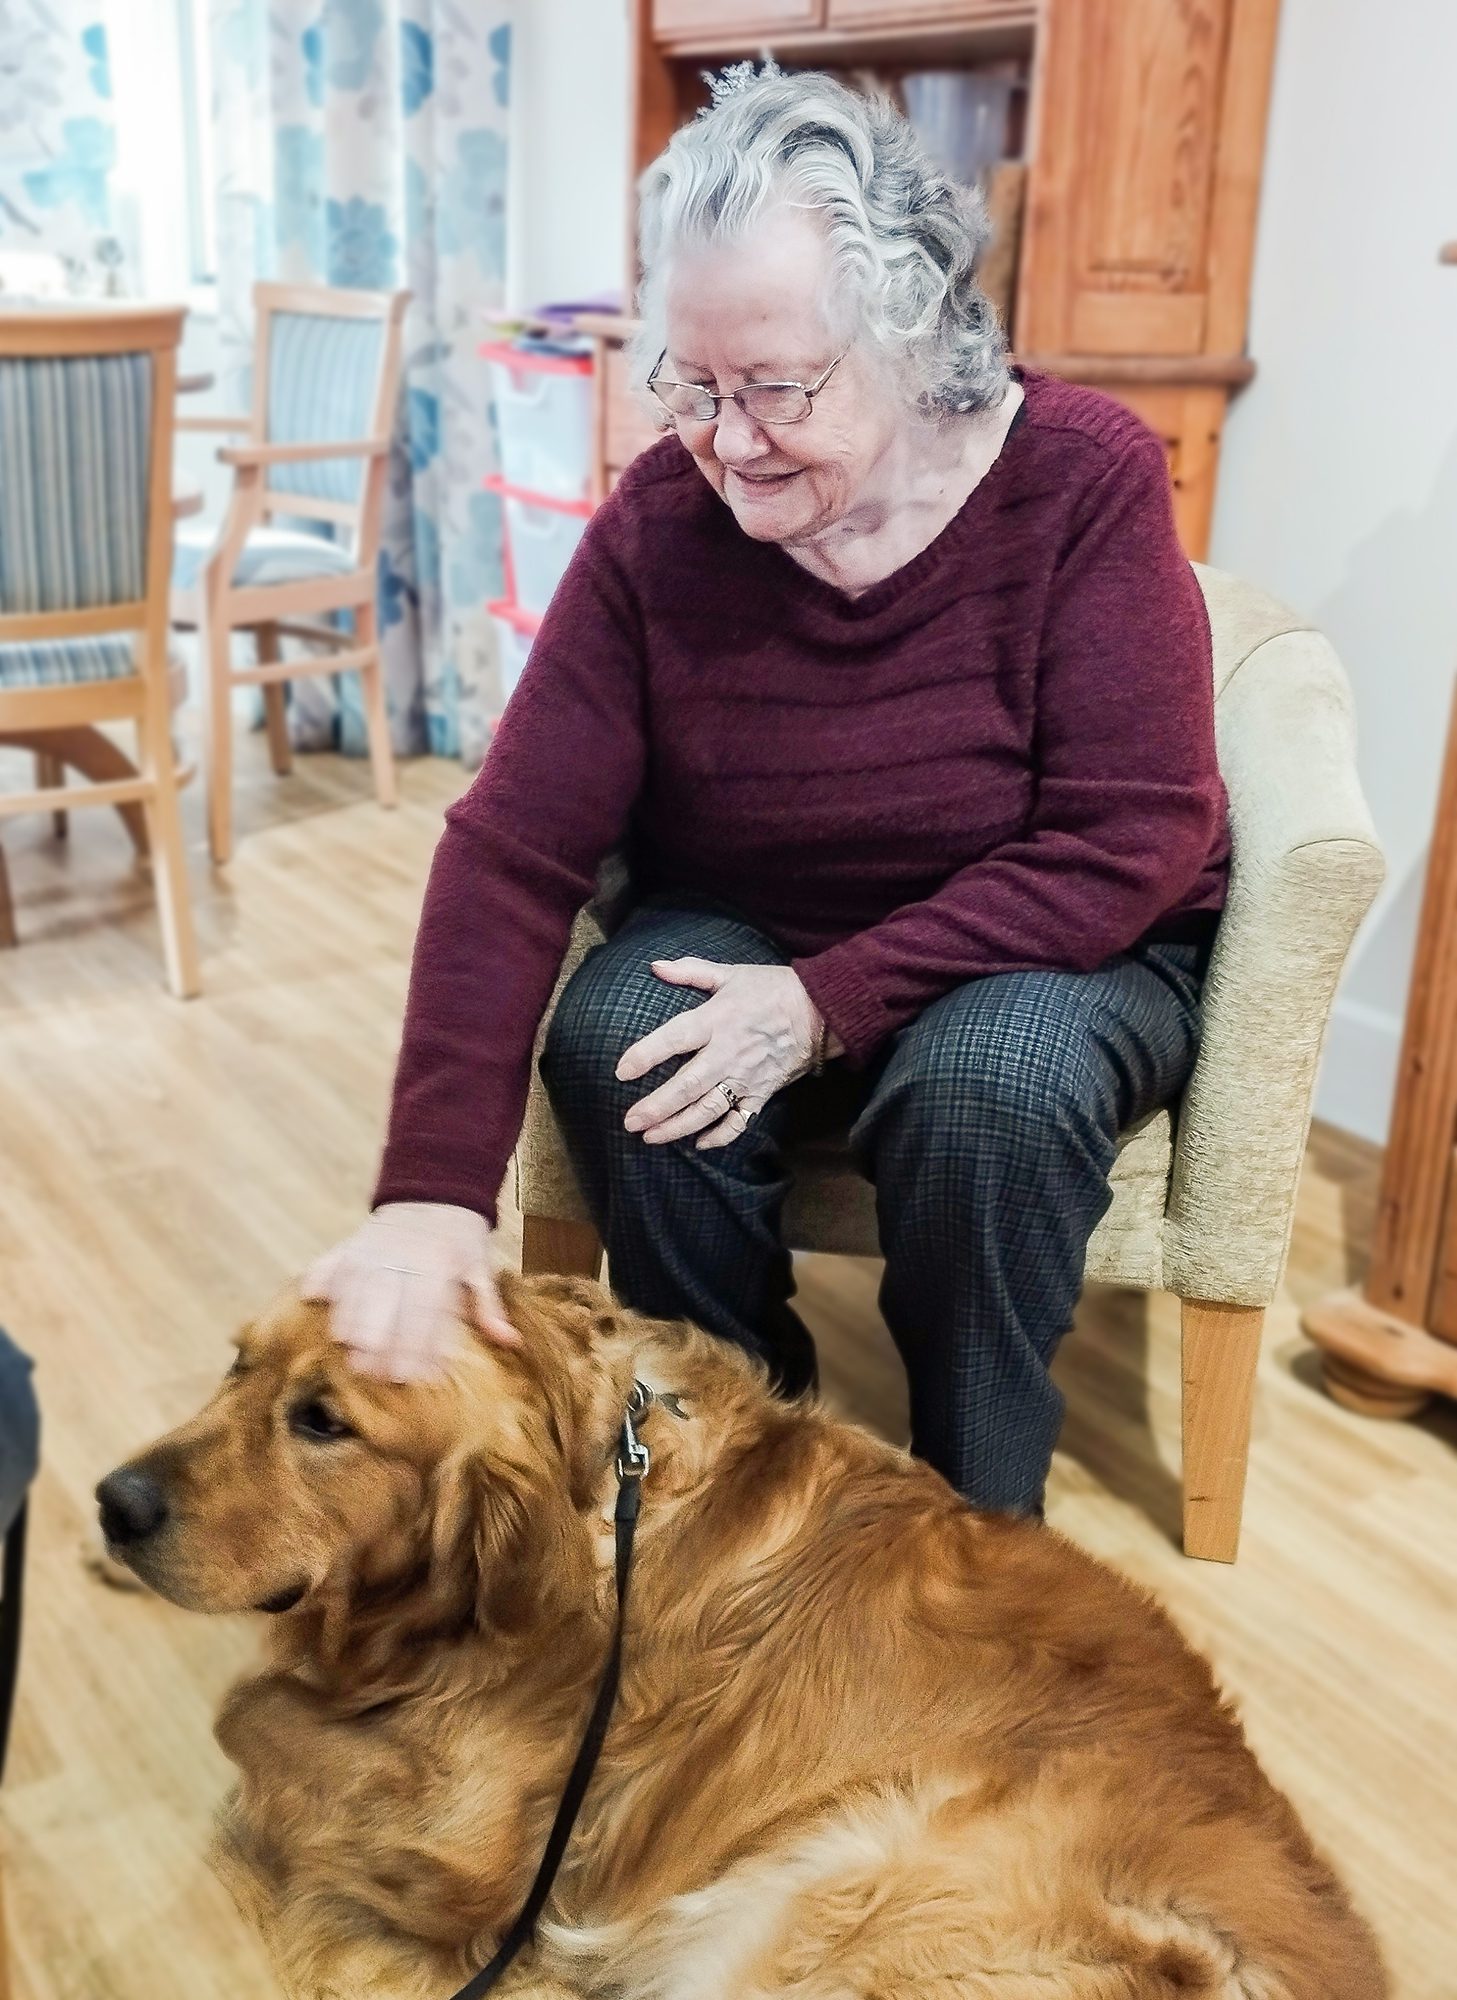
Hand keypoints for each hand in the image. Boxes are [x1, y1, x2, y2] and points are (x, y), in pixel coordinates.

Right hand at [299, 1202, 519, 1381]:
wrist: (432, 1193)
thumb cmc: (459, 1239)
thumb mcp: (480, 1267)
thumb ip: (488, 1306)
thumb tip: (510, 1342)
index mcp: (436, 1262)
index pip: (421, 1311)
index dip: (414, 1347)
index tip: (411, 1378)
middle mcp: (399, 1255)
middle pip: (379, 1304)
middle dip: (375, 1344)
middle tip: (377, 1375)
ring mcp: (369, 1251)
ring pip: (349, 1291)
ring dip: (348, 1327)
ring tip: (353, 1357)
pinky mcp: (347, 1248)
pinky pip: (326, 1269)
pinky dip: (321, 1289)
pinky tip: (318, 1306)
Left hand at [616, 960, 824, 1149]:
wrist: (821, 1010)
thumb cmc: (772, 989)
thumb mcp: (730, 974)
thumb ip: (690, 971)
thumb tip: (654, 966)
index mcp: (717, 1020)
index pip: (674, 1038)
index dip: (646, 1055)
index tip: (621, 1071)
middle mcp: (729, 1052)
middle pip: (687, 1085)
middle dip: (657, 1107)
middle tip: (630, 1122)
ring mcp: (747, 1077)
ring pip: (708, 1109)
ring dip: (679, 1126)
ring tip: (651, 1138)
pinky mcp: (763, 1092)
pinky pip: (741, 1121)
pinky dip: (721, 1136)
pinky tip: (700, 1144)